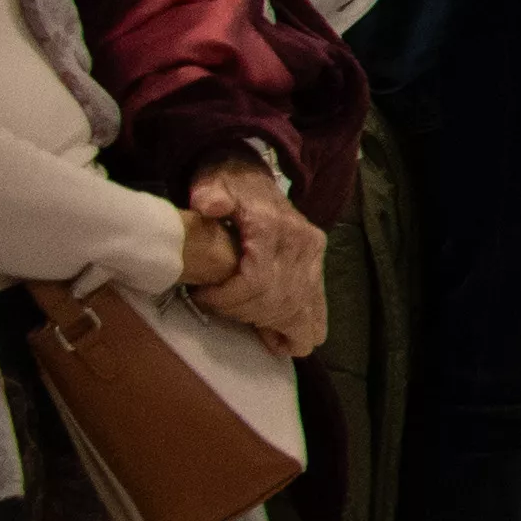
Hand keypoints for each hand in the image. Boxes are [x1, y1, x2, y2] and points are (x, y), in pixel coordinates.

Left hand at [182, 171, 327, 355]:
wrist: (253, 178)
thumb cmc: (228, 183)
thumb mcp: (214, 182)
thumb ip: (211, 192)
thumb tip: (210, 205)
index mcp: (277, 227)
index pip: (258, 280)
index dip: (228, 298)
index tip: (203, 295)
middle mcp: (304, 244)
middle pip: (277, 300)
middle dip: (242, 312)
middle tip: (217, 307)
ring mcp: (315, 258)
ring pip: (296, 309)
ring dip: (266, 323)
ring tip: (240, 319)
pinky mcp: (318, 267)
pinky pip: (316, 309)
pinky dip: (300, 330)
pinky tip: (282, 343)